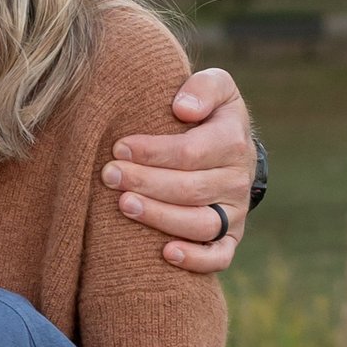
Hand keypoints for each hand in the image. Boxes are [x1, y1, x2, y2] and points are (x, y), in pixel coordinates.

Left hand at [103, 65, 257, 271]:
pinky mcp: (231, 237)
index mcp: (233, 141)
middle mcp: (237, 180)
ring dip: (160, 217)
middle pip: (190, 188)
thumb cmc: (210, 115)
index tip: (119, 148)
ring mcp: (235, 212)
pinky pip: (219, 256)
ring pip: (200, 223)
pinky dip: (196, 259)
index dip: (154, 152)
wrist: (232, 148)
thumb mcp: (216, 87)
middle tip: (109, 175)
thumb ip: (203, 88)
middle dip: (146, 181)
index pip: (191, 152)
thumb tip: (183, 109)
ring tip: (124, 205)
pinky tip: (166, 253)